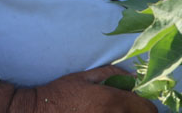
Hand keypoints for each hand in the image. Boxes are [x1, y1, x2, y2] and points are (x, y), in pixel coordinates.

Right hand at [0, 66, 154, 112]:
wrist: (33, 112)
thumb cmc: (60, 93)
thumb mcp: (86, 76)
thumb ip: (113, 74)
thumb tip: (133, 76)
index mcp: (111, 101)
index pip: (147, 109)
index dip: (148, 106)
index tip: (142, 104)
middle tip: (128, 110)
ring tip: (112, 112)